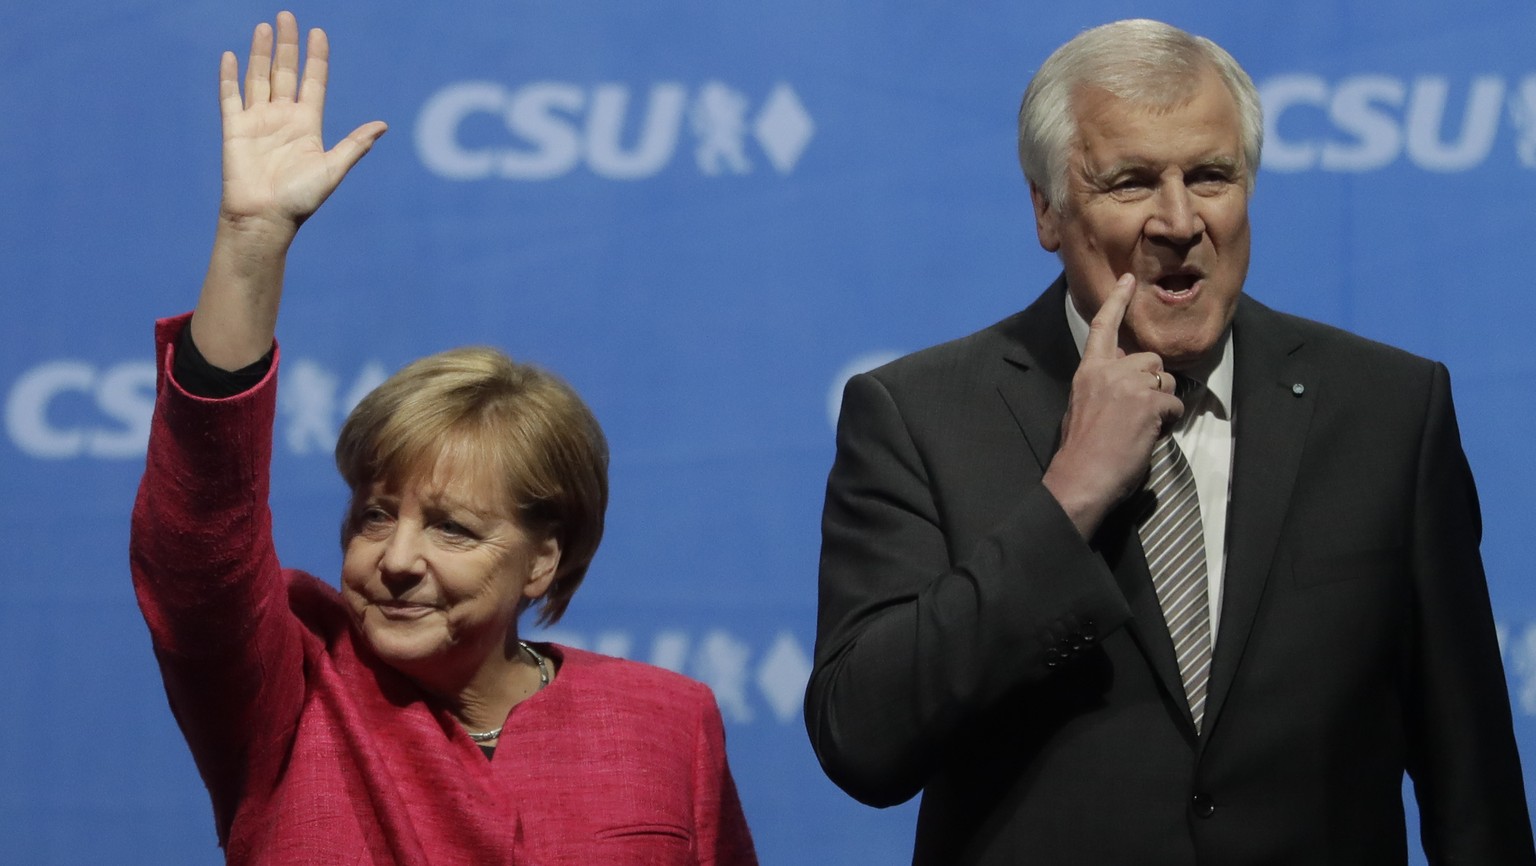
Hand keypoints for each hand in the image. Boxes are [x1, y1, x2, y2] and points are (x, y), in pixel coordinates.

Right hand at [218, 11, 386, 235]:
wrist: (265, 219)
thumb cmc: (301, 200)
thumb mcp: (332, 170)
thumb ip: (355, 145)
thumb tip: (383, 125)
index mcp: (308, 125)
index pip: (313, 82)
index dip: (316, 58)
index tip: (319, 33)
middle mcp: (283, 118)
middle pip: (285, 72)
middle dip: (287, 44)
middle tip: (287, 16)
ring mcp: (258, 121)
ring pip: (259, 77)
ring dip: (260, 52)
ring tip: (264, 26)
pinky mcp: (234, 129)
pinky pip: (230, 97)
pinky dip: (230, 76)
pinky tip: (231, 56)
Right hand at [1042, 274, 1184, 536]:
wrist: (1082, 476)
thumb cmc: (1080, 450)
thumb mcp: (1081, 406)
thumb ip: (1102, 385)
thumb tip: (1123, 383)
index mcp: (1088, 371)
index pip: (1103, 326)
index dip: (1117, 301)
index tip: (1128, 279)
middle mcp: (1109, 371)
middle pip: (1149, 359)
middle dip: (1152, 382)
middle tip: (1140, 412)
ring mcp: (1130, 385)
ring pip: (1165, 382)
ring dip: (1161, 404)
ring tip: (1142, 427)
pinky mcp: (1149, 405)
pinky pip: (1173, 406)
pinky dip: (1168, 423)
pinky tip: (1149, 436)